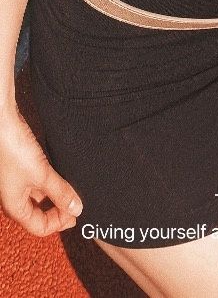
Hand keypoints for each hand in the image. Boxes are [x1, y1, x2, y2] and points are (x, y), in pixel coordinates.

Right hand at [0, 102, 82, 236]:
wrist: (1, 123)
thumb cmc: (14, 150)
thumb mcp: (41, 174)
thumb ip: (60, 192)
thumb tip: (76, 209)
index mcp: (15, 206)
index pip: (39, 227)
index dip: (60, 223)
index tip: (78, 213)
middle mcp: (14, 197)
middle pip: (39, 213)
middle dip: (59, 211)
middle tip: (78, 203)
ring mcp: (18, 181)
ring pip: (40, 196)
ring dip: (56, 195)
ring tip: (74, 187)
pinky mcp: (23, 165)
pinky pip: (39, 180)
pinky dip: (52, 180)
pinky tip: (63, 172)